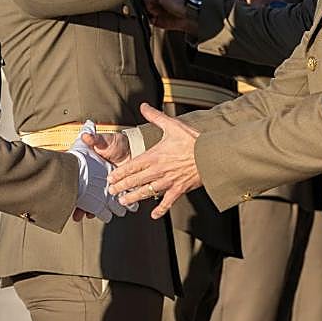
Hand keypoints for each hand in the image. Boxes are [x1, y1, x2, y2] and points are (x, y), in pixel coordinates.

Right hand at [69, 120, 130, 222]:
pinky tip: (111, 213)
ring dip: (98, 211)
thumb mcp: (102, 140)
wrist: (131, 146)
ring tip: (97, 214)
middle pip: (85, 198)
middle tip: (80, 214)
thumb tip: (86, 135)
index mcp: (88, 170)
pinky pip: (114, 204)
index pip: (76, 184)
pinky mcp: (118, 190)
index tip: (70, 200)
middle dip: (82, 208)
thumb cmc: (113, 143)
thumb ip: (93, 138)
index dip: (72, 193)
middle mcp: (95, 182)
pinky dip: (112, 210)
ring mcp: (106, 188)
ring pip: (99, 204)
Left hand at [107, 104, 202, 219]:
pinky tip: (153, 215)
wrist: (210, 155)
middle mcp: (159, 170)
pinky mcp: (179, 189)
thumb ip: (155, 116)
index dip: (120, 173)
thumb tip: (143, 106)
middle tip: (111, 191)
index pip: (132, 166)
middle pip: (135, 181)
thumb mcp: (172, 125)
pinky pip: (167, 202)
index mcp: (155, 156)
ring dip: (134, 197)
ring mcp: (168, 181)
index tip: (111, 177)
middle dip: (122, 186)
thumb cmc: (192, 141)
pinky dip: (160, 209)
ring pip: (147, 192)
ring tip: (124, 202)